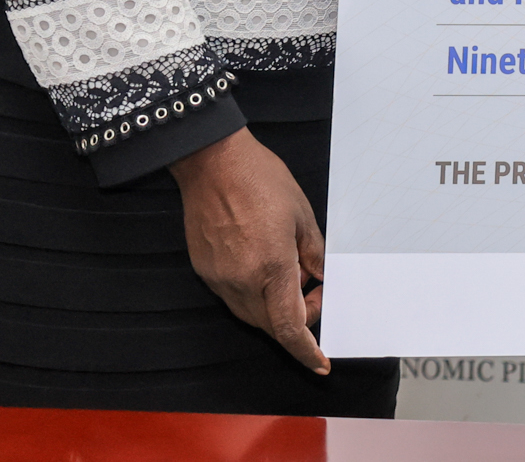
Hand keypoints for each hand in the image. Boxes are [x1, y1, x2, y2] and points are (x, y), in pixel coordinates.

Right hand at [171, 128, 328, 372]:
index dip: (305, 350)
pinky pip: (233, 297)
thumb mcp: (303, 214)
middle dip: (297, 321)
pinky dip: (255, 296)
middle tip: (316, 293)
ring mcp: (218, 277)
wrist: (211, 162)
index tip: (320, 363)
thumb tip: (320, 278)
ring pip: (250, 314)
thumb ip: (313, 253)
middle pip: (270, 325)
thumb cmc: (260, 180)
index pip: (288, 326)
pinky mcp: (204, 270)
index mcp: (271, 266)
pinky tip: (268, 270)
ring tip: (295, 278)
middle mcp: (240, 280)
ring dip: (275, 310)